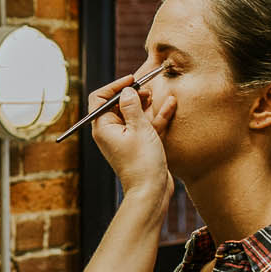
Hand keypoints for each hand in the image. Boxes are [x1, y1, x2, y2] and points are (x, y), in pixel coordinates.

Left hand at [87, 74, 174, 200]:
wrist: (151, 191)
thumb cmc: (142, 162)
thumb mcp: (138, 128)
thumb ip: (132, 106)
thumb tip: (127, 91)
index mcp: (103, 127)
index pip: (100, 99)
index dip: (115, 86)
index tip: (132, 80)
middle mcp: (111, 132)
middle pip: (118, 105)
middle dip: (133, 94)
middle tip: (146, 89)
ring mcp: (125, 139)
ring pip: (134, 114)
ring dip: (146, 104)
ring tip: (158, 95)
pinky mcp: (139, 145)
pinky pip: (145, 126)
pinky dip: (156, 116)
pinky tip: (170, 104)